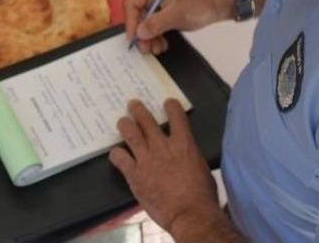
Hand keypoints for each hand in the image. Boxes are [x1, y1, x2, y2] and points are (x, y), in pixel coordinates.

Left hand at [110, 100, 234, 241]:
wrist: (189, 214)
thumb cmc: (202, 195)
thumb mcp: (201, 168)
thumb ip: (189, 157)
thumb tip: (186, 156)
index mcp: (183, 144)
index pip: (176, 115)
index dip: (170, 106)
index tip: (167, 103)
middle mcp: (162, 146)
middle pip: (146, 120)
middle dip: (138, 110)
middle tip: (133, 105)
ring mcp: (146, 159)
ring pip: (130, 133)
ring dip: (125, 124)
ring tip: (122, 122)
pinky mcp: (134, 174)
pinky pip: (120, 158)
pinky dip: (116, 154)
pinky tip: (116, 154)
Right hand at [124, 0, 233, 54]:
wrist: (215, 6)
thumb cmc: (199, 4)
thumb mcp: (176, 15)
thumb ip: (156, 23)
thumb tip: (140, 32)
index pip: (131, 4)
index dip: (130, 22)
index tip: (135, 37)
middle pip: (135, 16)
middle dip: (141, 33)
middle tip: (146, 47)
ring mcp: (156, 5)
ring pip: (143, 24)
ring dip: (148, 38)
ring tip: (157, 48)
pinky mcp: (161, 14)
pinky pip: (152, 27)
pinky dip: (155, 37)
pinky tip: (162, 44)